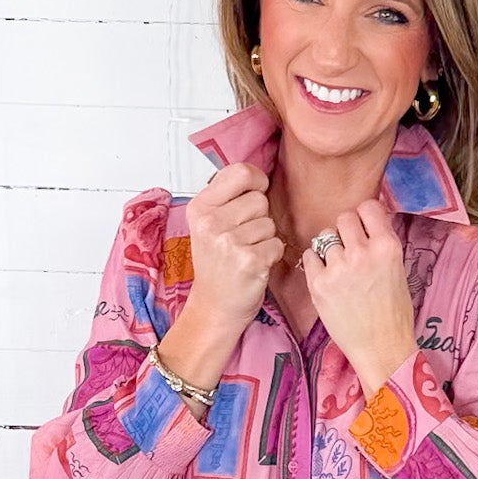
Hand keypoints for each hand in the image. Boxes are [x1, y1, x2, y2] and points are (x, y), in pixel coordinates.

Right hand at [181, 161, 285, 341]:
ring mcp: (229, 242)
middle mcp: (211, 223)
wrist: (215, 307)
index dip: (257, 181)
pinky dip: (272, 255)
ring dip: (265, 238)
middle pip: (259, 199)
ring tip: (247, 252)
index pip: (240, 172)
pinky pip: (277, 244)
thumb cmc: (217, 265)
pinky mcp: (249, 261)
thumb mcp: (208, 225)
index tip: (255, 192)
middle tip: (243, 237)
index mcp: (200, 207)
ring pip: (270, 223)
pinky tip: (255, 264)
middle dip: (259, 217)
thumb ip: (227, 197)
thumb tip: (257, 174)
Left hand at [299, 200, 416, 399]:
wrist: (382, 349)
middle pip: (344, 218)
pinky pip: (309, 256)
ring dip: (330, 249)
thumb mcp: (398, 270)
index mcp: (387, 247)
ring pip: (325, 237)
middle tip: (350, 252)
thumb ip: (380, 245)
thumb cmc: (393, 313)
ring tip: (340, 271)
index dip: (364, 217)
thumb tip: (363, 224)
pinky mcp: (319, 284)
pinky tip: (328, 279)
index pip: (368, 207)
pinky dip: (316, 264)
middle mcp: (363, 253)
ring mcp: (338, 268)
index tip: (363, 229)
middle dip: (346, 232)